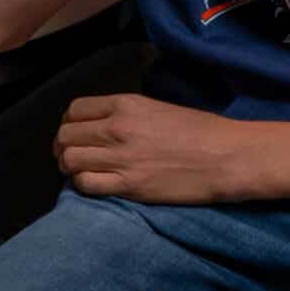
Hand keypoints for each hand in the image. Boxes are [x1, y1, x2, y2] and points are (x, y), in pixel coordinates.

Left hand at [53, 94, 262, 204]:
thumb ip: (127, 114)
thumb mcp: (158, 109)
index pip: (75, 110)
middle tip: (72, 155)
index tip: (75, 133)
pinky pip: (85, 184)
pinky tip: (94, 184)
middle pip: (66, 135)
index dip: (69, 123)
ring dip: (69, 166)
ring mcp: (121, 158)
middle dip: (63, 146)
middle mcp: (117, 128)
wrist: (226, 156)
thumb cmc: (201, 130)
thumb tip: (105, 125)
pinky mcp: (129, 186)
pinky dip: (82, 184)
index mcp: (125, 104)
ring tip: (78, 171)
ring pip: (70, 159)